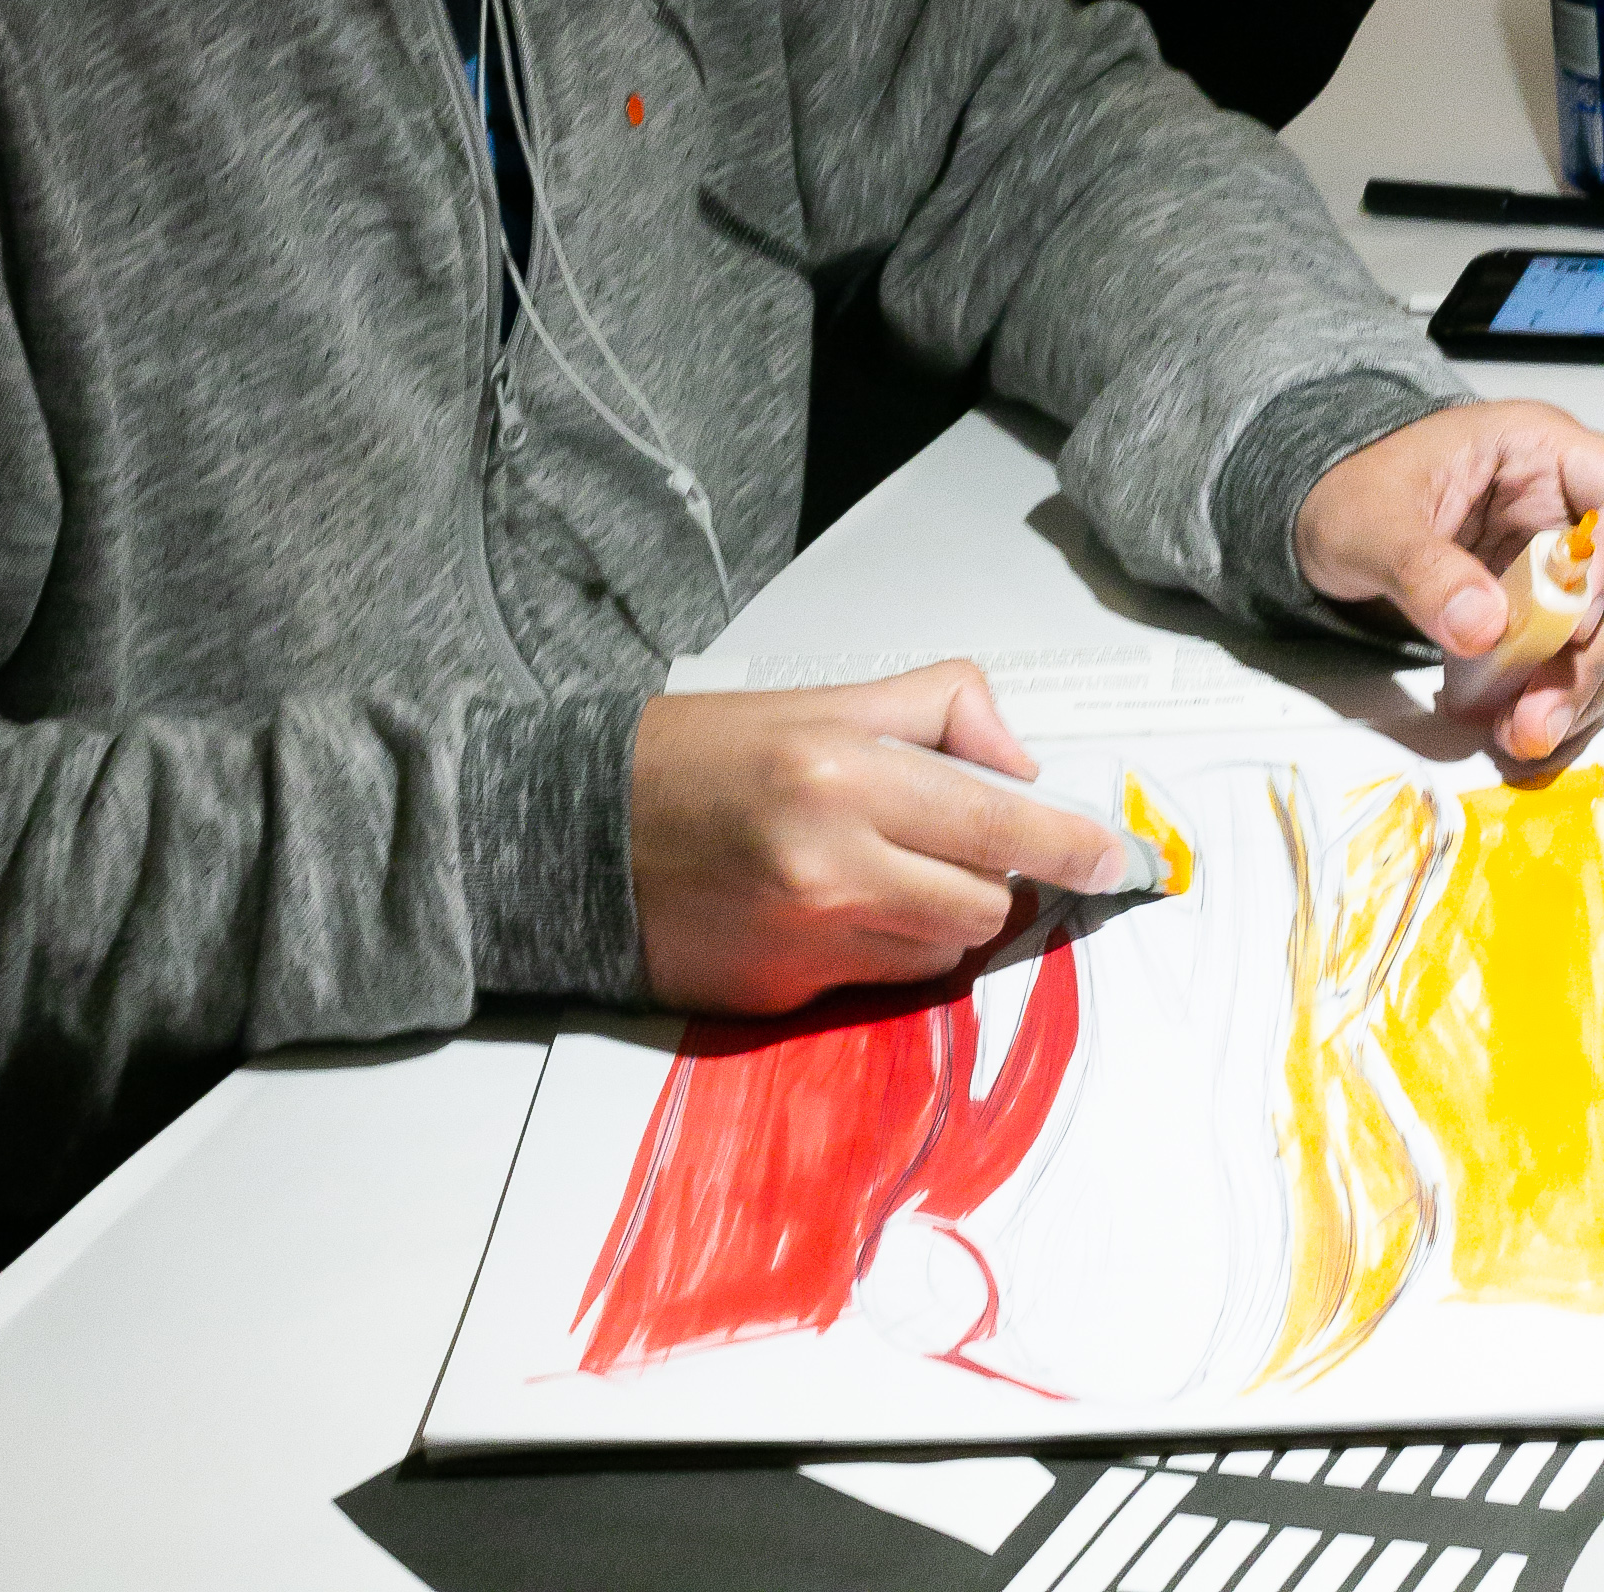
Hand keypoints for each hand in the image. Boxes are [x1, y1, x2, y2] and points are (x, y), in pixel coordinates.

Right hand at [629, 659, 1130, 1012]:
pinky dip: (887, 948)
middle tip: (955, 841)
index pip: (995, 825)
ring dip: (941, 914)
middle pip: (984, 902)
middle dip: (991, 875)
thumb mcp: (812, 701)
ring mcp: (808, 940)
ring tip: (883, 868)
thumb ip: (930, 710)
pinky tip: (836, 907)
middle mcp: (831, 866)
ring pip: (942, 950)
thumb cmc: (694, 756)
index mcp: (840, 776)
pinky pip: (884, 982)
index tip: (1120, 858)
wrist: (575, 834)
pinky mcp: (787, 994)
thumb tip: (1020, 761)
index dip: (1071, 846)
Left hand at [1294, 400, 1603, 761]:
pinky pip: (1565, 657)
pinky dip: (1547, 696)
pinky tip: (1515, 725)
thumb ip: (1422, 567)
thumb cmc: (1346, 491)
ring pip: (1597, 631)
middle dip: (1590, 653)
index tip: (1574, 621)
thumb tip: (1481, 624)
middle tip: (1542, 710)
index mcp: (1535, 449)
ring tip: (1522, 732)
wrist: (1317, 520)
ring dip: (1572, 688)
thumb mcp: (1368, 522)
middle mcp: (1561, 504)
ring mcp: (1555, 560)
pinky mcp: (1538, 607)